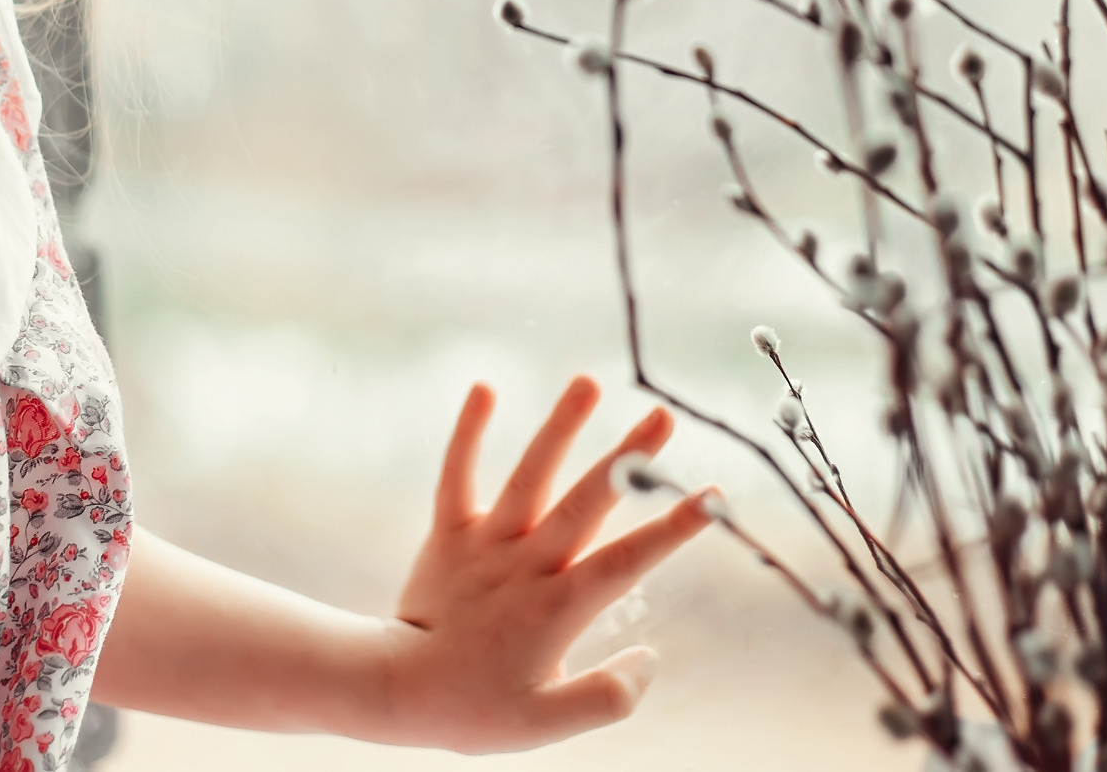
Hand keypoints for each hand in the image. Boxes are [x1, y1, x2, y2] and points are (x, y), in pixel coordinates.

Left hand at [381, 376, 715, 753]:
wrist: (393, 690)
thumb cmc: (475, 709)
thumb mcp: (546, 725)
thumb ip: (606, 698)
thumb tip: (651, 658)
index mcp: (558, 607)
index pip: (627, 561)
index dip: (672, 528)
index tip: (713, 495)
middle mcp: (526, 565)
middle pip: (586, 503)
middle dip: (628, 459)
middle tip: (663, 414)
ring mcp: (485, 543)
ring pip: (528, 477)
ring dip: (559, 428)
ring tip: (587, 381)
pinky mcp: (448, 533)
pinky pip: (457, 475)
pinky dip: (467, 432)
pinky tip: (483, 387)